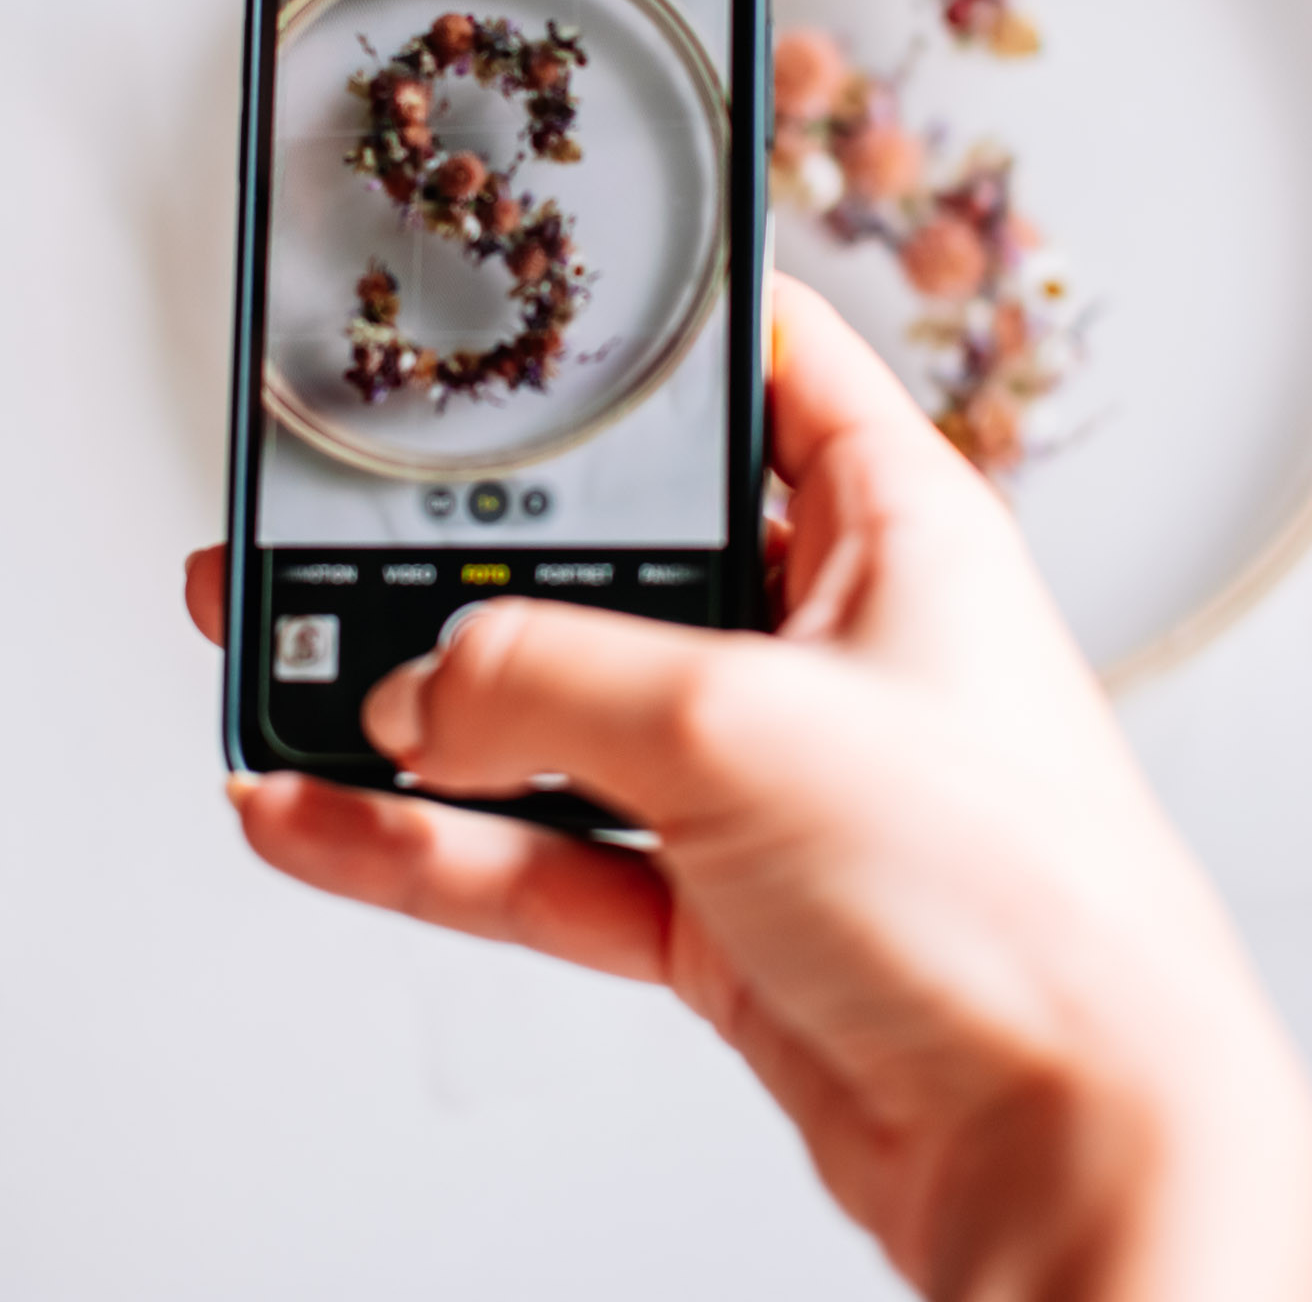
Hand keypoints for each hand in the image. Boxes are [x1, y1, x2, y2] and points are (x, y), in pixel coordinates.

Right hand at [187, 278, 1311, 1299]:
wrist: (1058, 1146)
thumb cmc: (1012, 902)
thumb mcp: (746, 726)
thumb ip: (553, 683)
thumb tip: (420, 688)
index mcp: (886, 526)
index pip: (771, 363)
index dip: (660, 327)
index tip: (543, 306)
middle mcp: (824, 634)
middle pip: (623, 556)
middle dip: (480, 551)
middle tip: (350, 522)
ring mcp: (763, 772)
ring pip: (560, 714)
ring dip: (423, 711)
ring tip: (286, 671)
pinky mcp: (715, 897)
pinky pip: (543, 851)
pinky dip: (431, 844)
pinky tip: (320, 818)